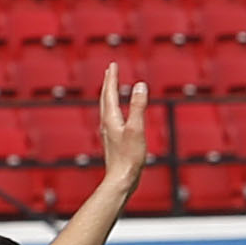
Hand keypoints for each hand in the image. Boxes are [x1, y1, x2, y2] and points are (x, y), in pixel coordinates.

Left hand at [99, 61, 150, 193]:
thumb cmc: (129, 157)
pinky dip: (113, 109)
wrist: (121, 180)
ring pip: (106, 109)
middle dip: (108, 84)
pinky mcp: (113, 141)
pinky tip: (115, 115)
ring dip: (109, 96)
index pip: (110, 93)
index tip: (112, 64)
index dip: (111, 78)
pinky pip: (110, 119)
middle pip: (105, 99)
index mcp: (111, 119)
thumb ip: (139, 106)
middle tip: (110, 71)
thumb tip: (140, 85)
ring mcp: (108, 133)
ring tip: (111, 88)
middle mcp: (106, 124)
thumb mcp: (137, 129)